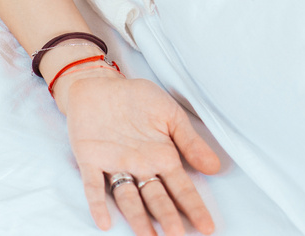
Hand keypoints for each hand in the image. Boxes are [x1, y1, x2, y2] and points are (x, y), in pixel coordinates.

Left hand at [61, 70, 220, 234]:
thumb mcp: (169, 113)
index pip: (180, 187)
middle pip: (155, 198)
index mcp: (160, 157)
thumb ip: (189, 140)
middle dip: (167, 216)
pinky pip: (94, 186)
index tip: (206, 227)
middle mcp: (139, 167)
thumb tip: (214, 166)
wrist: (100, 83)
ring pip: (128, 198)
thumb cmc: (136, 98)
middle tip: (176, 235)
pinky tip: (104, 221)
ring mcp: (114, 166)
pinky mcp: (90, 161)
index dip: (193, 206)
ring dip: (137, 218)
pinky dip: (98, 203)